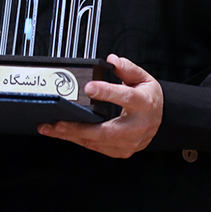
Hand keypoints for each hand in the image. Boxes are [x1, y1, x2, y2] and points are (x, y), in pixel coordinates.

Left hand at [38, 54, 162, 157]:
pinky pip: (95, 147)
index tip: (89, 87)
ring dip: (71, 135)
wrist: (160, 120)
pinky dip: (77, 140)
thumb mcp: (143, 78)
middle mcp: (136, 126)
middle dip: (79, 127)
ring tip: (51, 128)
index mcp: (144, 104)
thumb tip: (112, 60)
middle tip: (58, 122)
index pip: (125, 98)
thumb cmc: (148, 99)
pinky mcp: (120, 151)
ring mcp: (128, 142)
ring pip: (96, 142)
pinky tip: (62, 133)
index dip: (107, 93)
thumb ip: (127, 68)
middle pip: (106, 131)